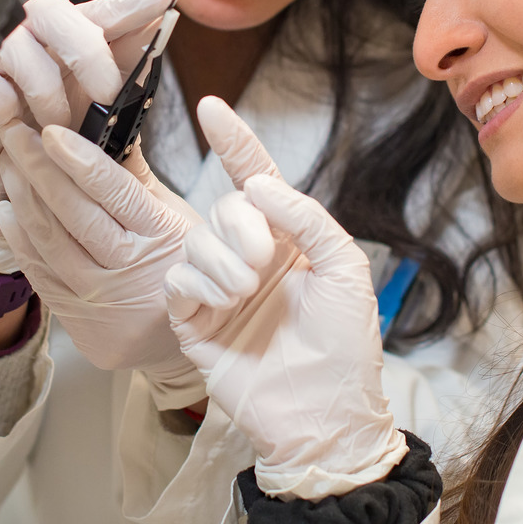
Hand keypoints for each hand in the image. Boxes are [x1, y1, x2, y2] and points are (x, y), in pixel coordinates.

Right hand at [0, 0, 179, 271]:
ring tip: (58, 129)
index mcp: (67, 40)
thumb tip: (164, 28)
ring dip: (49, 94)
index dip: (134, 1)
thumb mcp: (100, 117)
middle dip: (88, 52)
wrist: (6, 190)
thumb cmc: (55, 145)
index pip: (103, 10)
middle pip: (52, 12)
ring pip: (19, 48)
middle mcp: (27, 38)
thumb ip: (127, 73)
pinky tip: (16, 130)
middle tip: (106, 95)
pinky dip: (9, 111)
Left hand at [0, 96, 279, 408]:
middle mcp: (129, 270)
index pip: (114, 192)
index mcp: (161, 237)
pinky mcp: (79, 321)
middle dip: (39, 168)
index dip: (80, 160)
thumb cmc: (184, 270)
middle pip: (74, 213)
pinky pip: (41, 274)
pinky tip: (6, 210)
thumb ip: (141, 179)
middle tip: (14, 134)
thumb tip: (114, 126)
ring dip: (22, 198)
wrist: (181, 346)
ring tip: (6, 164)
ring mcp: (101, 300)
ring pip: (51, 242)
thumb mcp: (179, 220)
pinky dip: (19, 239)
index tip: (51, 131)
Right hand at [166, 170, 406, 499]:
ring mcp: (219, 291)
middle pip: (223, 209)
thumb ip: (308, 218)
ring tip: (245, 295)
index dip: (234, 143)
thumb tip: (258, 186)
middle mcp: (250, 260)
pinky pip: (177, 281)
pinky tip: (221, 306)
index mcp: (288, 243)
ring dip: (221, 260)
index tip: (210, 106)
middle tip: (263, 263)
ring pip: (195, 242)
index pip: (255, 181)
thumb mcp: (345, 271)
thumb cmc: (345, 350)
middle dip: (240, 226)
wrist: (325, 417)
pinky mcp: (193, 323)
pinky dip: (197, 284)